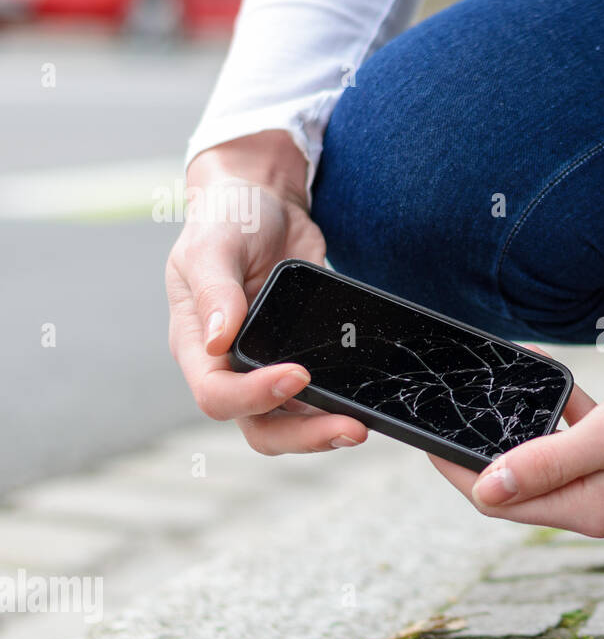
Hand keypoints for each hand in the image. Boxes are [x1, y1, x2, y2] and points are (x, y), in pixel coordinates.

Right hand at [165, 131, 367, 453]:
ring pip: (294, 423)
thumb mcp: (213, 245)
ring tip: (366, 424)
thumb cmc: (228, 219)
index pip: (217, 395)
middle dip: (305, 436)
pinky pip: (322, 397)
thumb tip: (218, 340)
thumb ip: (215, 290)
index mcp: (198, 345)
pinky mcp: (306, 359)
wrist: (266, 203)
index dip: (255, 396)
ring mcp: (270, 368)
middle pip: (261, 428)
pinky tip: (370, 400)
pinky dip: (344, 402)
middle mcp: (231, 367)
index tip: (298, 374)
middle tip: (351, 428)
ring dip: (328, 429)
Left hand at [428, 329, 603, 535]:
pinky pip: (581, 446)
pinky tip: (559, 385)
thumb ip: (549, 462)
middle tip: (457, 402)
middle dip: (486, 446)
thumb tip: (485, 491)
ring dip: (524, 428)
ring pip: (549, 462)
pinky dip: (562, 419)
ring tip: (504, 383)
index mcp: (597, 508)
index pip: (501, 501)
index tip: (424, 435)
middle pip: (521, 485)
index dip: (458, 470)